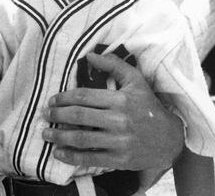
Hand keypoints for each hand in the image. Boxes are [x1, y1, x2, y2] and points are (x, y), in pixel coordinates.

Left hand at [42, 52, 183, 169]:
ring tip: (46, 133)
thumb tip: (90, 54)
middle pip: (79, 116)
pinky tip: (58, 153)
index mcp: (120, 100)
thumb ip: (113, 65)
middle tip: (44, 115)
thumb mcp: (135, 81)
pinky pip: (91, 158)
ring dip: (59, 136)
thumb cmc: (148, 106)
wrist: (170, 139)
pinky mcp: (120, 160)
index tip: (52, 100)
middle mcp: (119, 120)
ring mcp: (120, 142)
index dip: (64, 98)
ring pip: (82, 138)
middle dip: (57, 115)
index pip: (84, 97)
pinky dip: (72, 157)